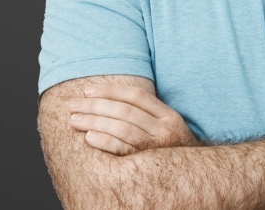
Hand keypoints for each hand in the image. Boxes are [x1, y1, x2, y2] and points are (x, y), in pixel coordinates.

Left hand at [68, 83, 200, 154]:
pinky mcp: (147, 164)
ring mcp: (157, 147)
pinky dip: (105, 142)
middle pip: (125, 111)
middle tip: (73, 105)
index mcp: (168, 115)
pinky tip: (89, 137)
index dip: (110, 91)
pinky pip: (123, 150)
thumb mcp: (166, 126)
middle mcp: (164, 129)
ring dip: (95, 122)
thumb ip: (146, 113)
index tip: (88, 90)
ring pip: (123, 129)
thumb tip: (108, 99)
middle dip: (95, 106)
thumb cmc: (169, 148)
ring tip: (75, 120)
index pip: (136, 95)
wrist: (190, 174)